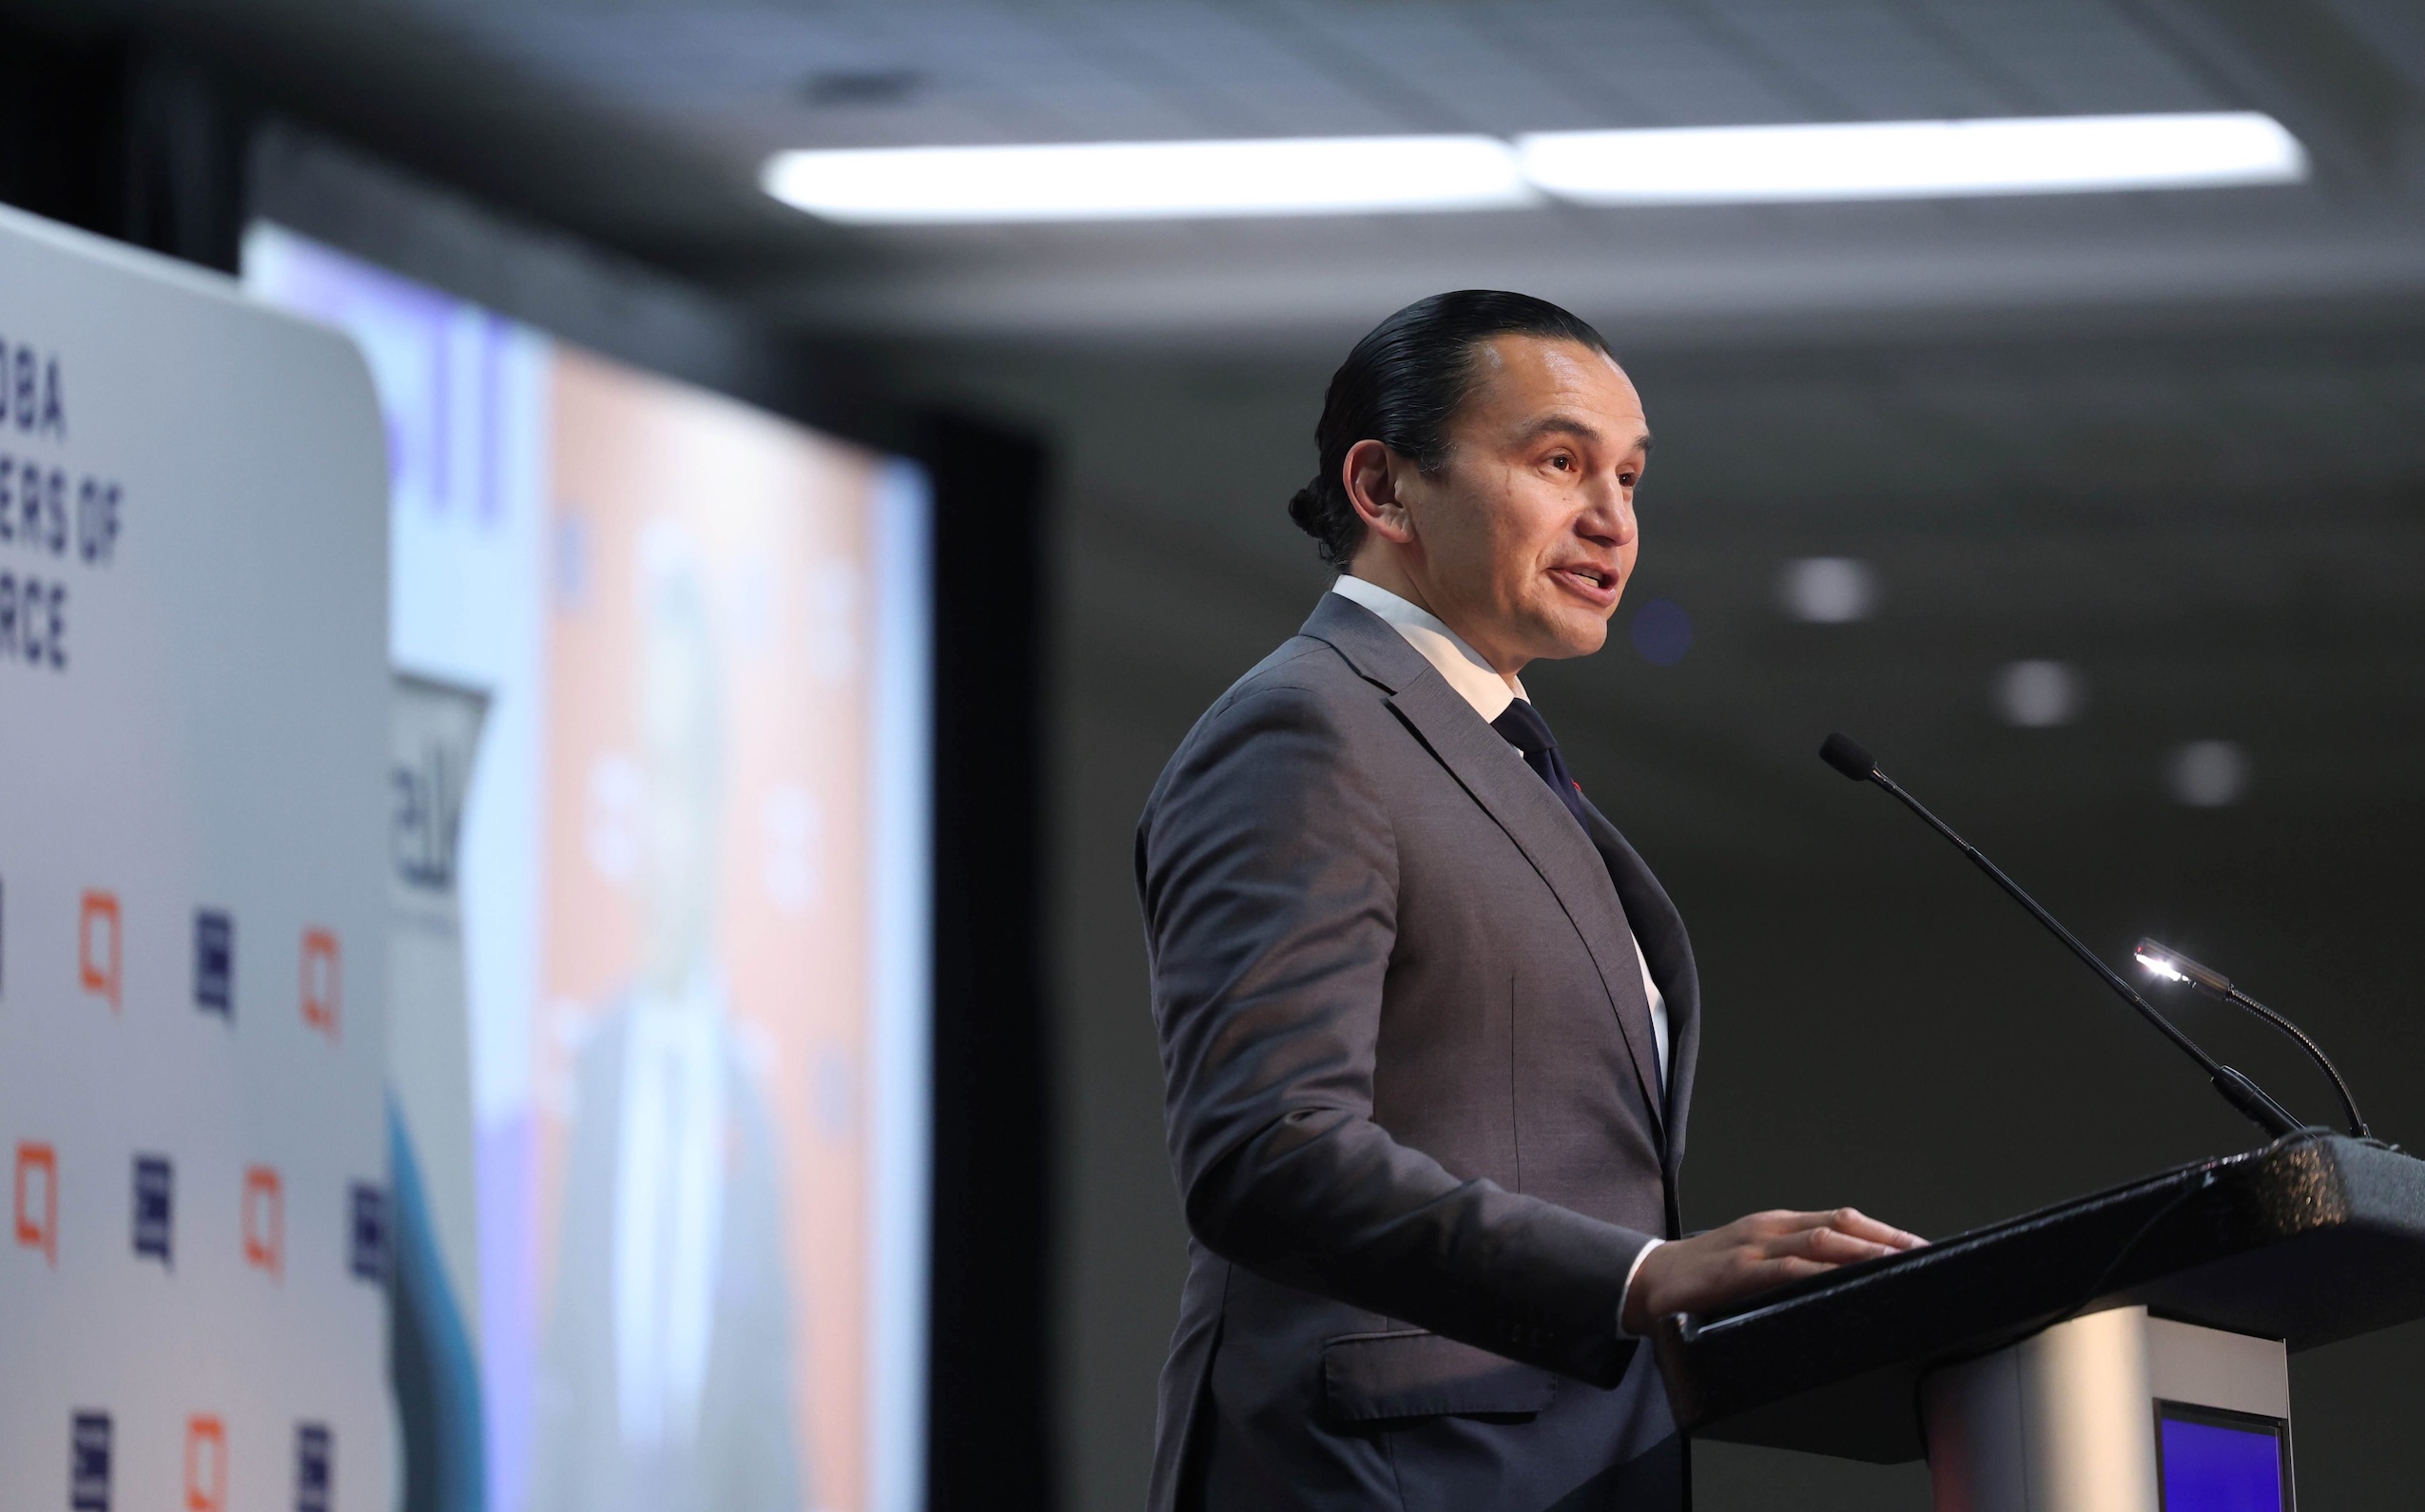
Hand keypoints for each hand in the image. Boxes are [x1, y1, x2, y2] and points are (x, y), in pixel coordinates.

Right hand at [1621, 1208, 1924, 1333]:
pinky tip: (1844, 1279)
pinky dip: (1821, 1271)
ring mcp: (1755, 1247)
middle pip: (1840, 1223)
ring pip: (1821, 1241)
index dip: (1882, 1229)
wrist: (1650, 1280)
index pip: (1840, 1219)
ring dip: (1864, 1251)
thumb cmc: (1703, 1277)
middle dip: (1886, 1237)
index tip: (1918, 1244)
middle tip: (1925, 1252)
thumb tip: (1836, 1279)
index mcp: (1777, 1224)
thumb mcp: (1753, 1262)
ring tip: (1898, 1262)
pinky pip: (1788, 1269)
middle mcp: (1771, 1228)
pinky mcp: (1739, 1272)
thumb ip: (1789, 1264)